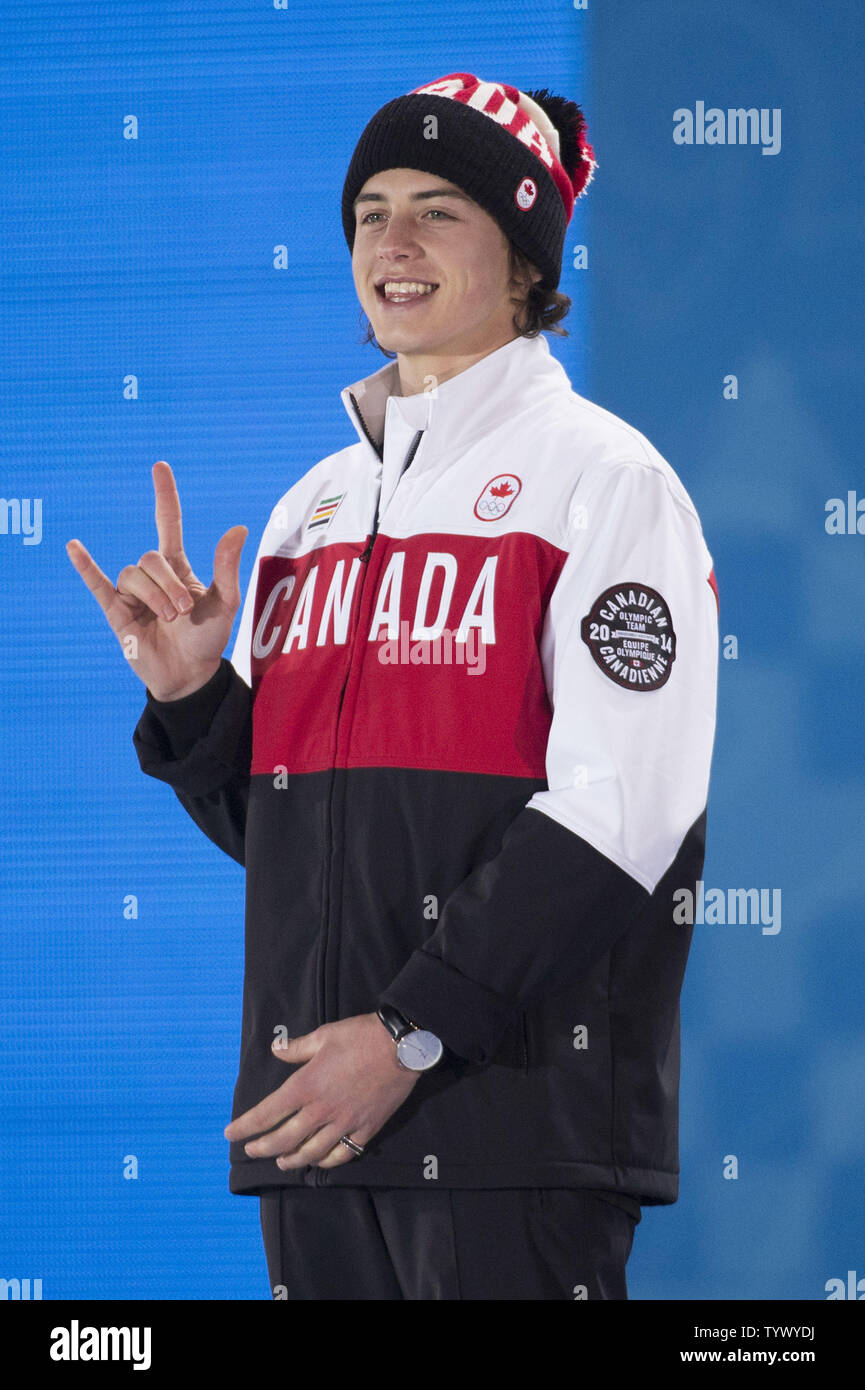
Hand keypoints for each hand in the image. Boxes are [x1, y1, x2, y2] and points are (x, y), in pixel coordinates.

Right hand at [66, 460, 247, 700]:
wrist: (191, 676)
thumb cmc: (209, 639)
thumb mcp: (225, 602)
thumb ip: (227, 566)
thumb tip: (238, 527)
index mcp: (179, 568)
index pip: (168, 523)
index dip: (165, 496)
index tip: (159, 467)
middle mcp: (153, 576)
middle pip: (150, 559)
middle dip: (168, 583)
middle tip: (184, 612)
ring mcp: (133, 593)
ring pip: (132, 575)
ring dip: (153, 595)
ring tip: (169, 620)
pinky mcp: (117, 612)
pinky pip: (97, 584)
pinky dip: (85, 566)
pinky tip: (74, 547)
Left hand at [223, 1013, 420, 1169]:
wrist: (402, 1046)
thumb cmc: (360, 1036)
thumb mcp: (324, 1035)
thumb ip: (296, 1048)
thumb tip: (275, 1050)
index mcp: (306, 1085)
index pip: (267, 1113)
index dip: (245, 1126)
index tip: (230, 1134)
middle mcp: (321, 1110)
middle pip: (284, 1139)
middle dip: (262, 1148)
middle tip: (251, 1150)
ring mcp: (344, 1123)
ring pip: (311, 1153)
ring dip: (291, 1160)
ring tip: (281, 1161)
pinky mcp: (366, 1130)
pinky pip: (341, 1154)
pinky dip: (326, 1161)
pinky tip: (318, 1160)